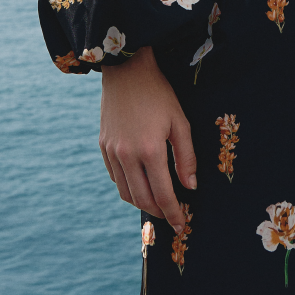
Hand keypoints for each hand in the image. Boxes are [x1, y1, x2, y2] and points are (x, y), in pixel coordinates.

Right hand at [99, 45, 195, 229]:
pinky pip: (115, 177)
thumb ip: (186, 157)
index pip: (163, 194)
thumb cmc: (158, 93)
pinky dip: (128, 187)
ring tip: (157, 203)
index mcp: (149, 150)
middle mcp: (127, 155)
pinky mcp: (103, 146)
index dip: (173, 213)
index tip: (182, 225)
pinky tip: (140, 183)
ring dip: (142, 203)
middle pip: (142, 199)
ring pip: (126, 192)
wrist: (127, 69)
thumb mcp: (179, 121)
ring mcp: (112, 152)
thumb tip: (191, 187)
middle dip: (158, 212)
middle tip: (171, 216)